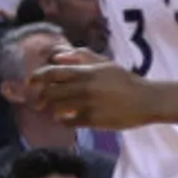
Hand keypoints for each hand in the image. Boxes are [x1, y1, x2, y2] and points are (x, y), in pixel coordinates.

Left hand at [26, 46, 156, 129]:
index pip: (53, 72)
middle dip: (41, 97)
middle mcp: (84, 88)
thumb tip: (58, 56)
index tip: (29, 82)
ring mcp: (88, 105)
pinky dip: (64, 120)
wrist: (148, 101)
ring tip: (54, 111)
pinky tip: (68, 119)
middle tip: (39, 102)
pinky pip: (69, 121)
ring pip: (57, 108)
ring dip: (52, 110)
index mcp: (87, 72)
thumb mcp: (106, 64)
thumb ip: (82, 57)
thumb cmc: (126, 81)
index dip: (37, 76)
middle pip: (51, 92)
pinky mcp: (93, 120)